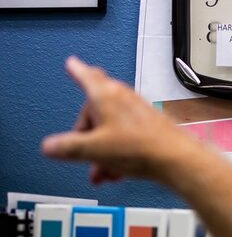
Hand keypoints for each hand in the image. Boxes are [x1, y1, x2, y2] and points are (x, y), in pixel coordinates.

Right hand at [41, 57, 202, 184]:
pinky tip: (117, 172)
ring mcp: (138, 113)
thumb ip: (68, 147)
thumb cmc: (142, 147)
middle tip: (82, 152)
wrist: (175, 159)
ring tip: (102, 172)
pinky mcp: (149, 127)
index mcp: (106, 96)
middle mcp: (123, 99)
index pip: (87, 77)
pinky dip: (117, 153)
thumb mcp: (93, 149)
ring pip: (111, 129)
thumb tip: (50, 146)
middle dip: (86, 135)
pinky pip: (125, 138)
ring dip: (102, 151)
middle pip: (95, 112)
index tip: (72, 64)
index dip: (77, 71)